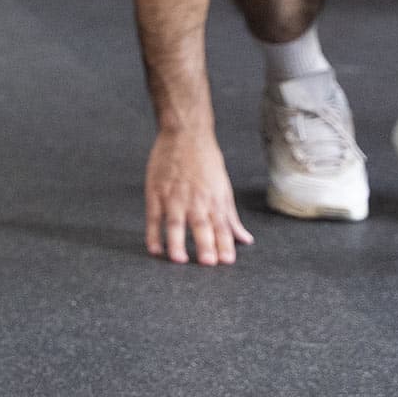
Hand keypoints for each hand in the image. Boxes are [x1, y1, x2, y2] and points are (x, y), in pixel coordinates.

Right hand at [145, 125, 251, 265]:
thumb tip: (245, 239)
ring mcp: (174, 196)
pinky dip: (153, 234)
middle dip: (205, 244)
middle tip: (207, 263)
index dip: (224, 244)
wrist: (185, 133)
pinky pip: (153, 216)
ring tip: (178, 259)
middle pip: (201, 225)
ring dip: (177, 242)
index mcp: (214, 199)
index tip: (226, 261)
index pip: (221, 226)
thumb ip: (231, 216)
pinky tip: (155, 249)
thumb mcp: (223, 188)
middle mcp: (195, 199)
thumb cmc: (206, 160)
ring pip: (175, 223)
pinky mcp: (155, 191)